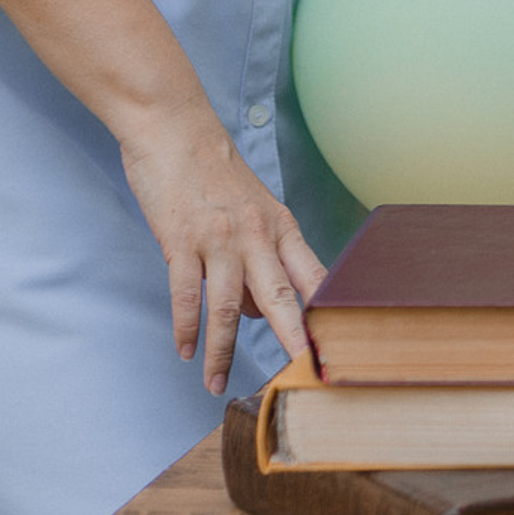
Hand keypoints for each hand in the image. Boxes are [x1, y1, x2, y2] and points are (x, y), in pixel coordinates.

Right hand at [118, 107, 324, 394]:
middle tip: (300, 375)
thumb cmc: (215, 175)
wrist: (177, 131)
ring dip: (221, 350)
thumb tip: (257, 313)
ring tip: (214, 383)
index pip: (312, 277)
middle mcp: (257, 233)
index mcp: (281, 226)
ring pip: (227, 306)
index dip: (325, 314)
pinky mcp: (182, 239)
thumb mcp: (250, 215)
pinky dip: (186, 327)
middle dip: (292, 338)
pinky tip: (186, 351)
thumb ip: (257, 262)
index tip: (335, 345)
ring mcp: (220, 237)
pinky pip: (186, 293)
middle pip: (280, 295)